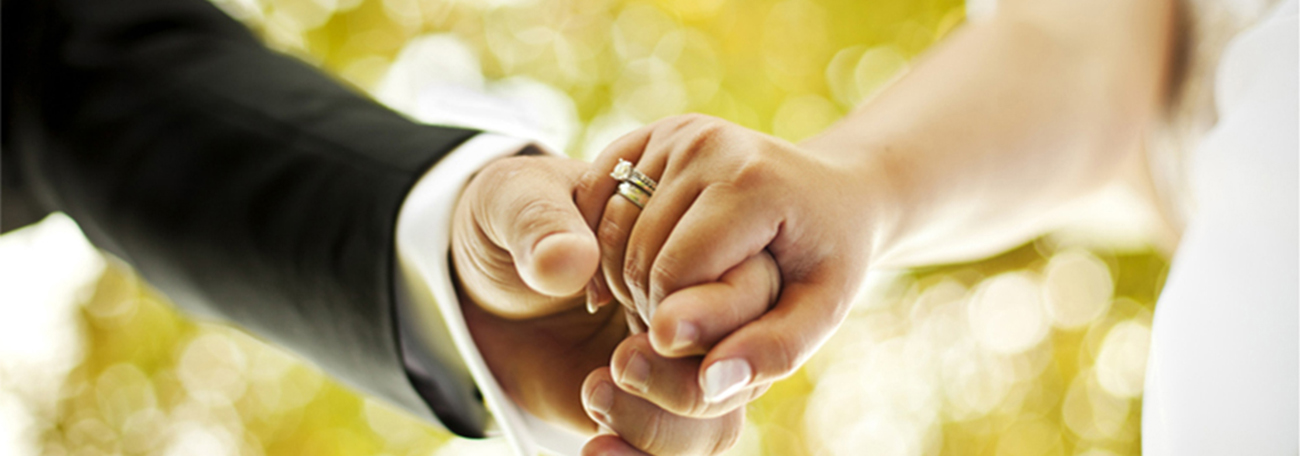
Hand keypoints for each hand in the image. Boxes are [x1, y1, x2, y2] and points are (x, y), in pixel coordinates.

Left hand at [450, 153, 784, 452]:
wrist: (476, 278)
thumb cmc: (511, 218)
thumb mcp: (511, 198)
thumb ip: (539, 220)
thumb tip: (568, 262)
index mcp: (696, 234)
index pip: (752, 277)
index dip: (716, 308)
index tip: (651, 322)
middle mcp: (701, 302)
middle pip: (748, 357)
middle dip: (690, 374)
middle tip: (622, 360)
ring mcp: (678, 360)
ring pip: (718, 416)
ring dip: (663, 423)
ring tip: (594, 391)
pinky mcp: (646, 406)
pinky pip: (675, 448)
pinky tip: (595, 448)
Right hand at [575, 114, 876, 431]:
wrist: (833, 191)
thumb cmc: (828, 259)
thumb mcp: (821, 311)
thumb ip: (772, 352)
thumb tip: (709, 385)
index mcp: (751, 182)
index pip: (673, 275)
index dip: (675, 324)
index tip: (699, 340)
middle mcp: (708, 143)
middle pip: (637, 252)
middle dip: (648, 304)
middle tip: (679, 326)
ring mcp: (678, 130)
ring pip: (610, 228)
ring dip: (623, 277)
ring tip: (663, 301)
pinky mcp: (656, 130)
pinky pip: (597, 195)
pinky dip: (601, 241)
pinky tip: (632, 271)